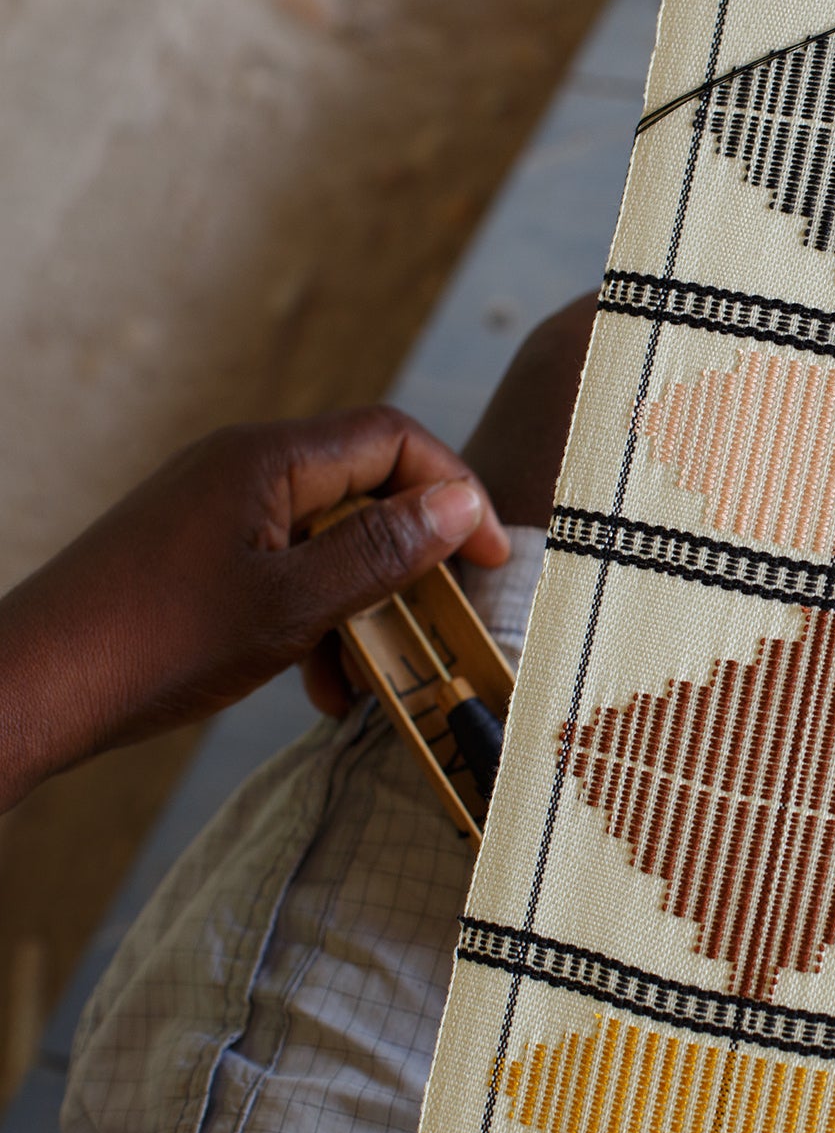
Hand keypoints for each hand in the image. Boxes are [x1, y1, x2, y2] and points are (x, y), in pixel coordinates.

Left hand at [0, 407, 507, 811]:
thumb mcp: (291, 606)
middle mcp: (242, 467)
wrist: (27, 691)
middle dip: (411, 557)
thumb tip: (460, 503)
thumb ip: (383, 551)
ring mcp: (216, 508)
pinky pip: (284, 566)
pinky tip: (321, 685)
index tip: (490, 558)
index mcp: (267, 459)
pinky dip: (315, 617)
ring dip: (364, 601)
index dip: (455, 490)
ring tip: (374, 675)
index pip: (393, 440)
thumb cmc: (152, 645)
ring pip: (327, 537)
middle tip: (445, 617)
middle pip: (364, 487)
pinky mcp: (197, 551)